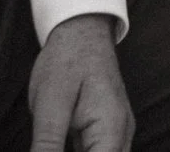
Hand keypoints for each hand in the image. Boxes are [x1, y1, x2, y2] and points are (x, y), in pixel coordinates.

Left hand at [26, 14, 132, 151]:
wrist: (81, 30)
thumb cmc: (66, 60)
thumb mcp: (50, 104)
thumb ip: (48, 144)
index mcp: (111, 129)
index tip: (50, 150)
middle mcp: (120, 135)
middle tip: (48, 146)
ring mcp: (115, 134)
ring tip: (52, 142)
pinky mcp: (105, 132)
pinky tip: (55, 145)